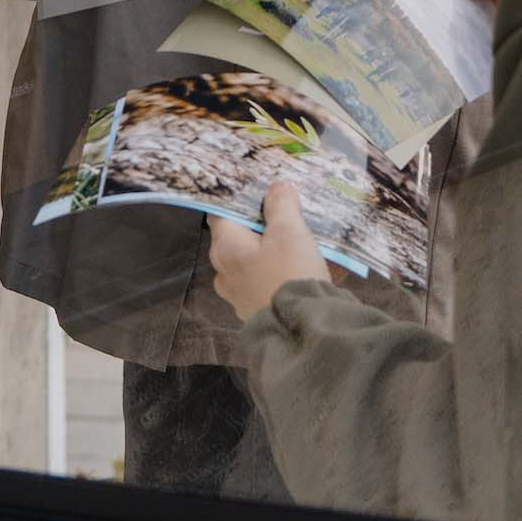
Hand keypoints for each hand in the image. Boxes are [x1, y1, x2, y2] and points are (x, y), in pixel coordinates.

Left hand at [208, 182, 330, 322]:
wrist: (300, 333)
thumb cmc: (289, 274)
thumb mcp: (289, 231)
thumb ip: (280, 204)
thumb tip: (276, 187)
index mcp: (225, 247)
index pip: (221, 213)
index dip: (238, 199)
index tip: (259, 190)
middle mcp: (223, 272)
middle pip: (237, 237)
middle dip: (258, 225)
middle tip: (283, 214)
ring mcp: (237, 295)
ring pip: (249, 261)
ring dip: (267, 250)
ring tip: (294, 241)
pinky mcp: (254, 311)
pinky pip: (261, 282)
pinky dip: (274, 272)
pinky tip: (295, 268)